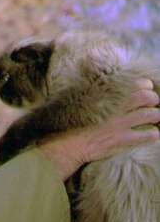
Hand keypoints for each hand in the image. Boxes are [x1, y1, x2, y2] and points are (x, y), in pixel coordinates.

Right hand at [39, 79, 159, 179]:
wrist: (70, 145)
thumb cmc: (74, 124)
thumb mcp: (82, 103)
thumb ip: (94, 92)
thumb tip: (94, 76)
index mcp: (108, 97)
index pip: (137, 85)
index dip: (145, 87)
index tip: (145, 90)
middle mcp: (117, 109)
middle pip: (148, 98)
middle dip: (153, 101)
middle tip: (151, 105)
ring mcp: (121, 125)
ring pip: (151, 115)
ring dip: (155, 116)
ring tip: (153, 119)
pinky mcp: (122, 140)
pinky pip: (146, 135)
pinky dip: (153, 134)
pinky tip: (152, 135)